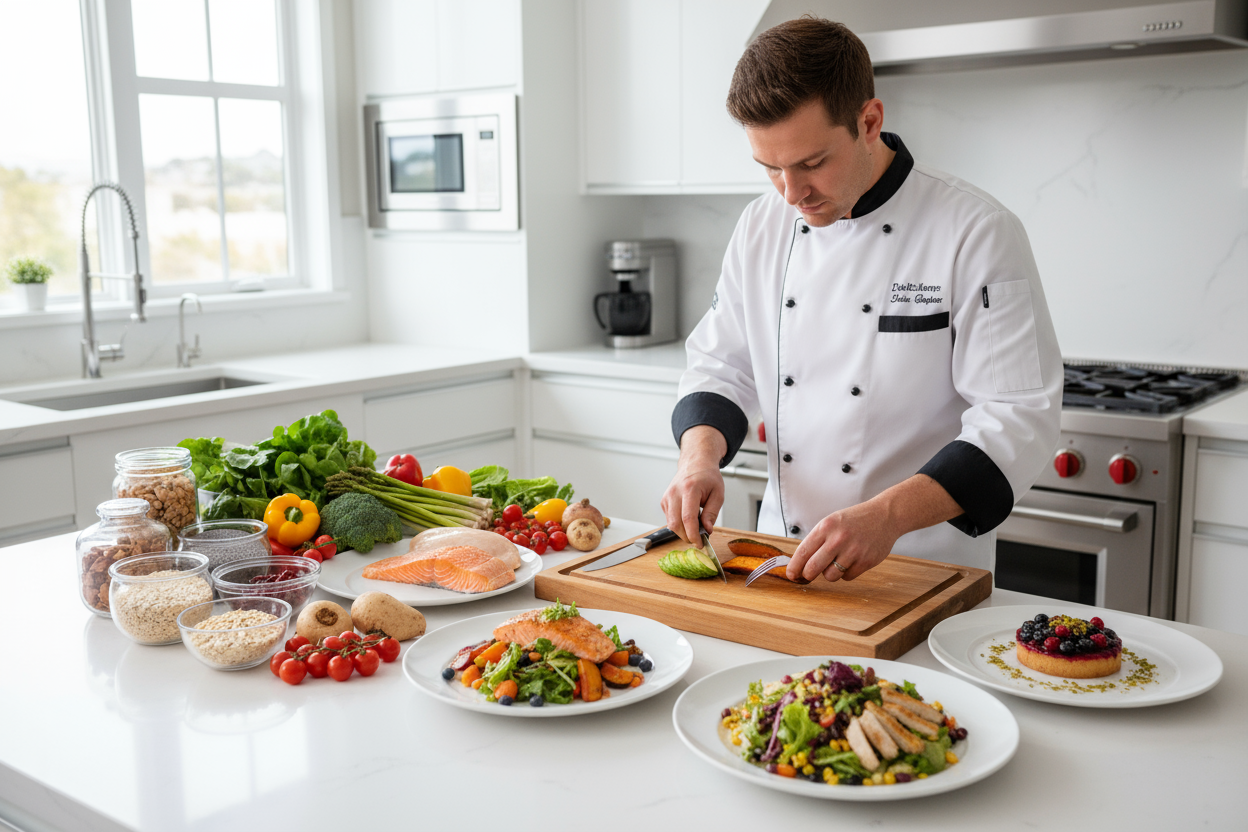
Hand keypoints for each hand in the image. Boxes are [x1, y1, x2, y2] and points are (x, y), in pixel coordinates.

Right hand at [661, 425, 727, 542]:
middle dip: (688, 536)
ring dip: (683, 532)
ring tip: (696, 526)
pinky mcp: (664, 502)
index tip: (700, 543)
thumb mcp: (718, 494)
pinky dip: (679, 525)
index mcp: (689, 489)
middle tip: (700, 539)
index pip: (688, 518)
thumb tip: (707, 530)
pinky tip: (689, 519)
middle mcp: (674, 493)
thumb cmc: (708, 477)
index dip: (693, 534)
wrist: (695, 464)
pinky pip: (670, 520)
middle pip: (676, 524)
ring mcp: (667, 497)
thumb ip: (712, 513)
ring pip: (671, 524)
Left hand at [786, 501, 897, 582]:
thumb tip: (801, 563)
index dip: (794, 567)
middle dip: (808, 575)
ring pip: (830, 576)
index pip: (803, 552)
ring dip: (830, 573)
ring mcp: (853, 551)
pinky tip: (852, 560)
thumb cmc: (854, 520)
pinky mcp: (866, 561)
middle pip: (813, 568)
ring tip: (836, 561)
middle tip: (808, 575)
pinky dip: (847, 572)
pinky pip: (848, 577)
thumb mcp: (831, 522)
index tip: (791, 575)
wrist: (884, 516)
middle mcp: (838, 539)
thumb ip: (817, 540)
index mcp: (826, 527)